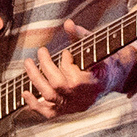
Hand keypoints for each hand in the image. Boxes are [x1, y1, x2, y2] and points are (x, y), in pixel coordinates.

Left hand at [21, 19, 135, 119]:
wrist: (111, 79)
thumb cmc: (103, 60)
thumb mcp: (96, 46)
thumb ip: (81, 36)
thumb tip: (68, 23)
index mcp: (94, 85)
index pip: (73, 78)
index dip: (66, 62)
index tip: (66, 53)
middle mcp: (82, 99)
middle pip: (57, 86)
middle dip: (46, 66)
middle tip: (41, 51)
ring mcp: (73, 106)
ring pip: (49, 97)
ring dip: (35, 79)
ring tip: (28, 63)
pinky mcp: (66, 110)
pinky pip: (48, 112)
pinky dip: (34, 104)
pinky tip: (24, 92)